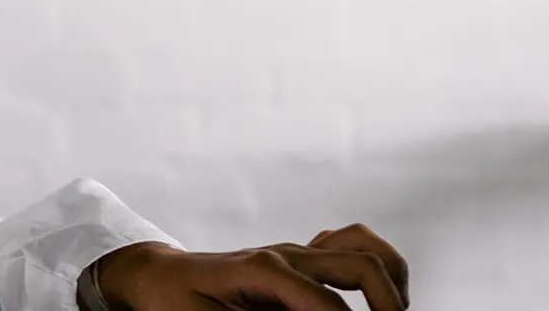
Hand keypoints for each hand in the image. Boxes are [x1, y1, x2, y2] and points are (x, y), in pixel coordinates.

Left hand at [95, 223, 409, 310]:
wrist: (158, 277)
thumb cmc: (173, 304)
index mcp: (264, 270)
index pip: (328, 306)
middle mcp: (287, 255)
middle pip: (362, 265)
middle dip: (388, 302)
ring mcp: (296, 251)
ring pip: (364, 246)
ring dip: (390, 277)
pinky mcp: (300, 257)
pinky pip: (350, 244)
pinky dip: (373, 264)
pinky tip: (371, 296)